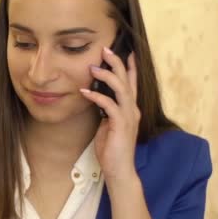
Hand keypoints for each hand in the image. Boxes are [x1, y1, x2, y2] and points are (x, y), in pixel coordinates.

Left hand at [80, 47, 140, 184]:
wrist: (119, 169)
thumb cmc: (112, 149)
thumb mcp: (108, 125)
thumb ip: (107, 111)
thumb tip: (98, 99)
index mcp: (130, 109)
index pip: (132, 83)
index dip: (129, 67)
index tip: (126, 51)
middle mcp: (132, 110)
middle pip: (127, 80)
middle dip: (117, 63)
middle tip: (105, 49)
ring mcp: (128, 116)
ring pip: (121, 89)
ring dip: (107, 76)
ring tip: (93, 67)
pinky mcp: (120, 124)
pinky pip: (109, 105)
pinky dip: (97, 96)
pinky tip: (85, 91)